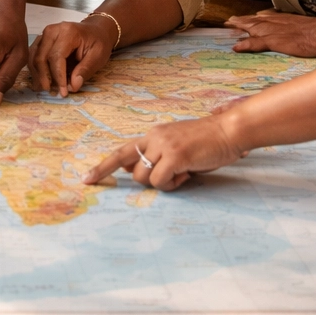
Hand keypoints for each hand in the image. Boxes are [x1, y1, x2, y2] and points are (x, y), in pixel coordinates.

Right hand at [28, 17, 118, 96]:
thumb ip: (85, 70)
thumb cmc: (98, 42)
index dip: (58, 76)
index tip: (63, 91)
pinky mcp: (41, 40)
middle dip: (45, 77)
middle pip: (41, 57)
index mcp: (68, 32)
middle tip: (52, 92)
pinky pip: (33, 55)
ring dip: (38, 75)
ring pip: (33, 57)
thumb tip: (72, 86)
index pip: (56, 57)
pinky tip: (42, 80)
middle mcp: (52, 31)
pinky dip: (36, 70)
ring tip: (46, 88)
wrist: (96, 30)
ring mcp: (45, 34)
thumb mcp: (98, 56)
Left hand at [83, 116, 247, 190]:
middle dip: (144, 179)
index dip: (104, 166)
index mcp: (154, 134)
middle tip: (171, 178)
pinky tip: (188, 173)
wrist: (228, 130)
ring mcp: (163, 146)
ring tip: (183, 173)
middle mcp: (154, 137)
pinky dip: (173, 184)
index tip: (87, 179)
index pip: (122, 150)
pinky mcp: (175, 156)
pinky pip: (160, 181)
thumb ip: (157, 156)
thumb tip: (133, 170)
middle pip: (130, 167)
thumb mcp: (178, 146)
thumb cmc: (208, 141)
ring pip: (143, 177)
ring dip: (162, 183)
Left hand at [225, 10, 315, 57]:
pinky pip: (258, 42)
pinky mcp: (279, 41)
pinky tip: (236, 47)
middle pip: (260, 20)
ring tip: (228, 26)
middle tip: (230, 20)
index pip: (272, 17)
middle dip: (244, 20)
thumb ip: (310, 31)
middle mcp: (283, 23)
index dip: (259, 17)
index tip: (250, 17)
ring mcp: (280, 32)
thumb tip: (311, 36)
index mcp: (293, 21)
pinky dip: (246, 44)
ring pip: (255, 28)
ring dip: (241, 27)